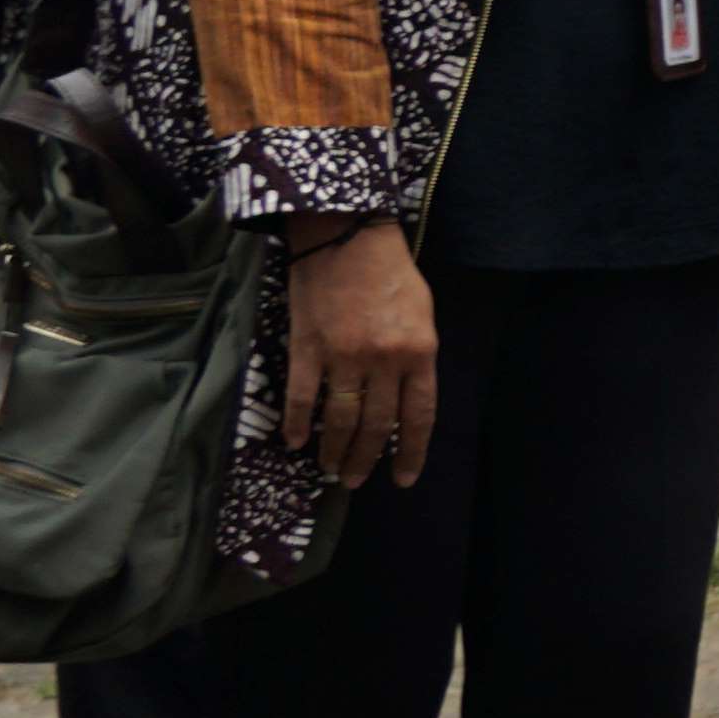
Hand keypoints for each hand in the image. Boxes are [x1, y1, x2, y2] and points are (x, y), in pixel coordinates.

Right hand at [282, 222, 441, 490]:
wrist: (346, 236)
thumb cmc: (391, 272)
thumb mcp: (423, 313)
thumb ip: (417, 356)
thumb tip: (406, 398)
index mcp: (420, 352)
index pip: (419, 416)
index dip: (412, 452)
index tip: (403, 479)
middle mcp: (384, 360)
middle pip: (377, 425)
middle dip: (367, 459)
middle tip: (357, 481)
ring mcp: (343, 356)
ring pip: (340, 419)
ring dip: (335, 451)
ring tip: (332, 470)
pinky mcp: (307, 348)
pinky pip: (301, 397)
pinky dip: (297, 423)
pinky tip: (295, 442)